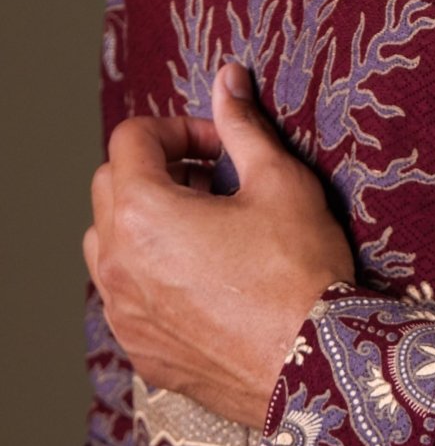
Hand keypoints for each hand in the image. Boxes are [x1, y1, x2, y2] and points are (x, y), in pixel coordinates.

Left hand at [83, 63, 354, 428]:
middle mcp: (116, 263)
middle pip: (111, 188)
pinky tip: (209, 281)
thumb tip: (229, 78)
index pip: (132, 140)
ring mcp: (123, 313)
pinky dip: (153, 276)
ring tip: (208, 231)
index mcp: (143, 212)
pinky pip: (127, 298)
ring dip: (147, 224)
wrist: (315, 366)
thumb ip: (243, 127)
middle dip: (160, 172)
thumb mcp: (280, 182)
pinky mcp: (142, 351)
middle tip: (218, 183)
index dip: (180, 129)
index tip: (222, 147)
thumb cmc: (301, 271)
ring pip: (108, 246)